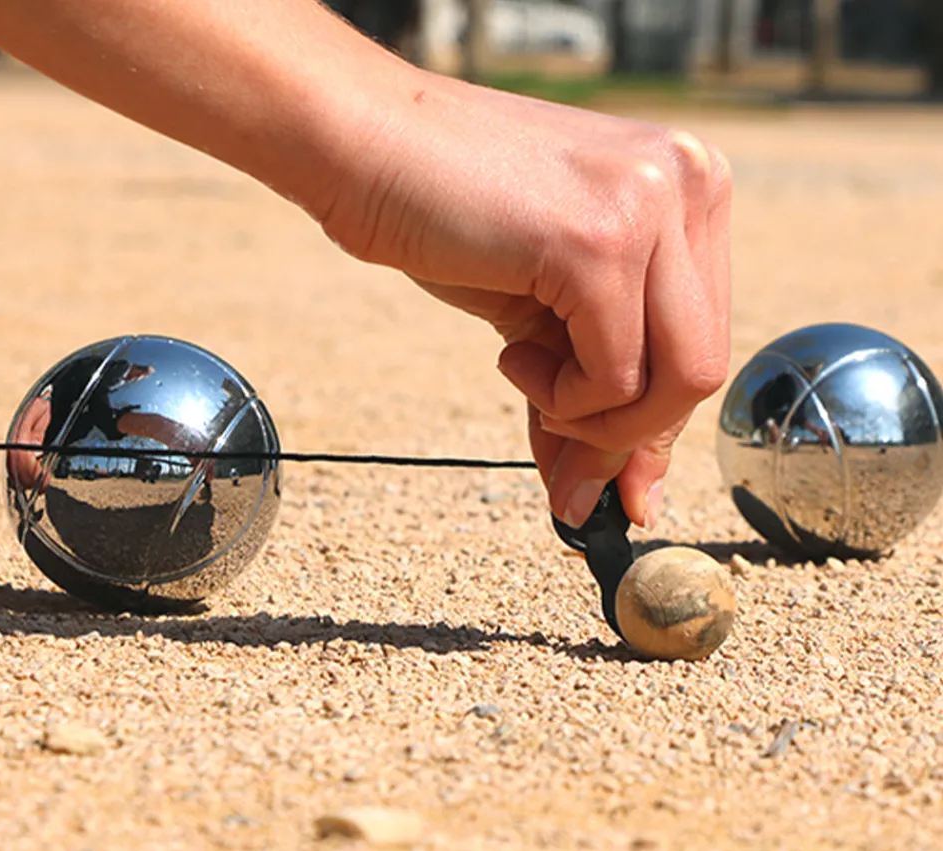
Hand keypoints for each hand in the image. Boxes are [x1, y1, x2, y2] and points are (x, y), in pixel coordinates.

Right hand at [318, 79, 731, 528]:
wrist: (359, 144)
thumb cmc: (444, 214)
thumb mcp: (543, 306)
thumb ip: (588, 385)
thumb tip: (601, 492)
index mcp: (690, 189)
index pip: (703, 338)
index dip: (656, 422)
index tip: (620, 484)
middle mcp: (692, 184)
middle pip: (704, 368)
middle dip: (628, 437)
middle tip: (563, 461)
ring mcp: (653, 208)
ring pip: (678, 382)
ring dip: (594, 421)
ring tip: (527, 380)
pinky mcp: (602, 242)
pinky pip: (613, 378)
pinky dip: (560, 401)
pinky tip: (510, 356)